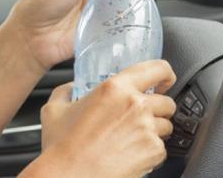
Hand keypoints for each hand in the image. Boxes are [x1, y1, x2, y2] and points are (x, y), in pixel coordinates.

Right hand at [20, 60, 176, 177]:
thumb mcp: (55, 110)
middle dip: (158, 109)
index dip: (165, 75)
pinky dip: (151, 152)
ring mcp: (147, 128)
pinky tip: (132, 154)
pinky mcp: (153, 151)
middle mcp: (136, 105)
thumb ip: (66, 91)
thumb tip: (71, 87)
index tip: (164, 81)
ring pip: (166, 125)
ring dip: (155, 131)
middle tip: (142, 118)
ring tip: (133, 139)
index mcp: (116, 88)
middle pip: (167, 101)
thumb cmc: (61, 148)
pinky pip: (162, 148)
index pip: (158, 68)